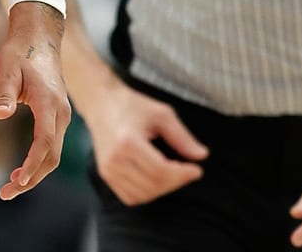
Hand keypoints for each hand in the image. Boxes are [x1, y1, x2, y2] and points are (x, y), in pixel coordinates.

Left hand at [0, 0, 70, 199]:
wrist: (38, 38)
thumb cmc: (19, 53)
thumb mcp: (6, 68)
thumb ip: (4, 92)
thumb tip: (0, 114)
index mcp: (49, 102)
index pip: (45, 142)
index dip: (32, 164)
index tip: (17, 181)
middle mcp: (61, 113)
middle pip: (52, 155)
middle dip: (32, 178)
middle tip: (6, 194)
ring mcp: (62, 115)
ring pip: (54, 153)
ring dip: (36, 173)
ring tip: (10, 188)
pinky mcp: (58, 115)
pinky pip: (52, 145)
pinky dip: (40, 161)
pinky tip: (23, 171)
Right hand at [79, 83, 207, 204]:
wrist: (100, 103)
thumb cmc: (132, 105)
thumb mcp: (161, 114)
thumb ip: (182, 137)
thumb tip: (201, 156)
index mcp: (128, 142)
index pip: (161, 171)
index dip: (183, 174)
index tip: (197, 169)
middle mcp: (114, 159)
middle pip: (153, 185)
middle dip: (176, 182)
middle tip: (186, 171)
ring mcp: (107, 169)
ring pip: (143, 195)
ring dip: (163, 189)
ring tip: (171, 173)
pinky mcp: (105, 174)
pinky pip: (130, 197)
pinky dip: (147, 194)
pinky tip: (154, 178)